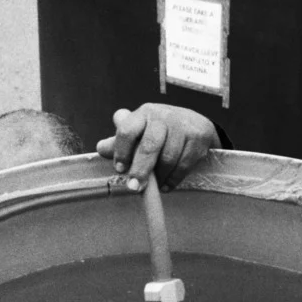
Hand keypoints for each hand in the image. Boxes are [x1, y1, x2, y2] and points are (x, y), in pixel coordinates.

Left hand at [97, 104, 219, 191]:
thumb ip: (119, 142)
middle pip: (150, 146)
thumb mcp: (139, 132)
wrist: (195, 124)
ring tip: (153, 186)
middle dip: (141, 169)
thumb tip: (101, 149)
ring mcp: (183, 125)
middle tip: (134, 187)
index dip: (122, 151)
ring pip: (169, 157)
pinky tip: (166, 185)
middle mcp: (164, 116)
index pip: (128, 130)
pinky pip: (185, 163)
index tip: (119, 169)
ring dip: (159, 176)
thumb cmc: (160, 131)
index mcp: (144, 113)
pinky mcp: (199, 136)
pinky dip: (174, 178)